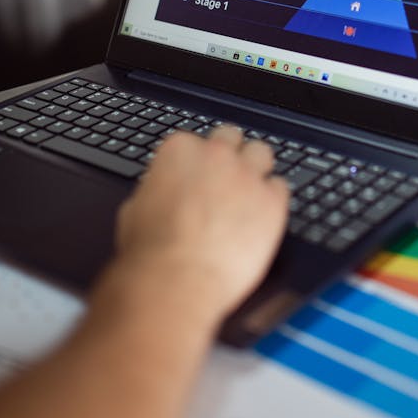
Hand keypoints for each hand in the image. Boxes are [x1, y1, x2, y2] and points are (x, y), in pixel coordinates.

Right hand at [115, 127, 288, 324]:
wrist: (177, 280)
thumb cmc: (151, 251)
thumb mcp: (136, 208)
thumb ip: (158, 189)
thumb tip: (162, 192)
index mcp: (180, 150)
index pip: (195, 141)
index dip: (196, 162)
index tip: (196, 178)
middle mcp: (216, 155)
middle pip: (231, 137)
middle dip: (227, 154)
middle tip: (224, 178)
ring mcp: (247, 175)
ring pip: (262, 152)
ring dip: (255, 167)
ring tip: (249, 191)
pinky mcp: (272, 201)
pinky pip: (281, 186)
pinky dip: (272, 198)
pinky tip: (262, 215)